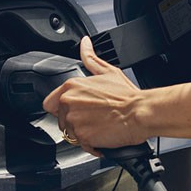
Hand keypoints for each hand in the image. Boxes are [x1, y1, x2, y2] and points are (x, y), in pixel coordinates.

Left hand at [42, 37, 150, 154]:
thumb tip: (85, 44)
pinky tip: (103, 137)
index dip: (62, 109)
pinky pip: (81, 145)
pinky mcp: (82, 137)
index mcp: (70, 86)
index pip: (50, 104)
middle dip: (75, 122)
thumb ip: (91, 59)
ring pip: (70, 134)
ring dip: (83, 134)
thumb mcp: (108, 72)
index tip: (76, 111)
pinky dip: (92, 145)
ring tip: (100, 127)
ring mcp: (74, 121)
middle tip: (94, 119)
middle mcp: (68, 103)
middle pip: (61, 120)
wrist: (140, 113)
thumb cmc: (127, 95)